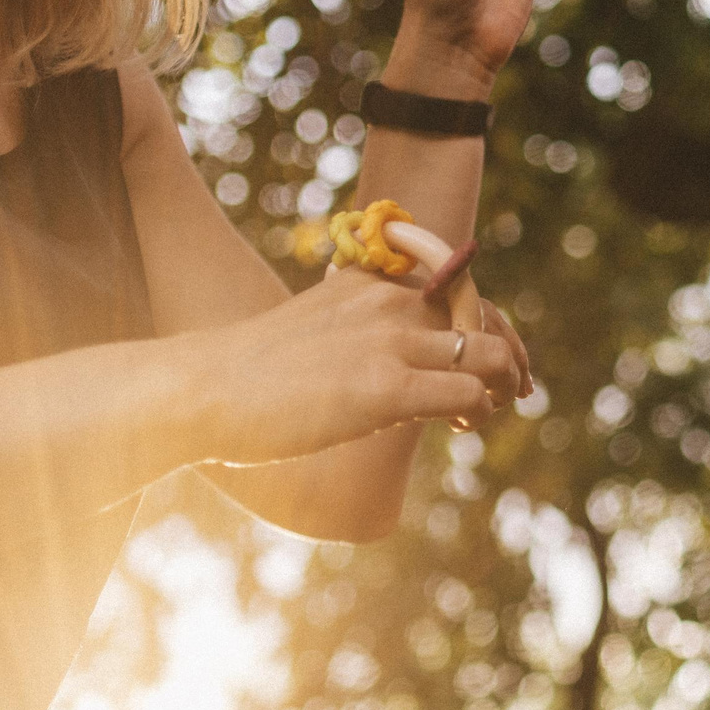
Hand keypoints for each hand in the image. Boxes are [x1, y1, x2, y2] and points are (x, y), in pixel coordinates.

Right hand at [192, 266, 524, 465]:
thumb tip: (378, 368)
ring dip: (500, 385)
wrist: (202, 391)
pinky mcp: (387, 388)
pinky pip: (468, 392)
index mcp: (370, 283)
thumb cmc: (246, 375)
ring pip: (489, 352)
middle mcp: (388, 302)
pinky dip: (478, 411)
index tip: (485, 355)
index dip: (483, 322)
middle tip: (506, 389)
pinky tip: (457, 426)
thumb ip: (351, 334)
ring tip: (481, 413)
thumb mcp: (310, 332)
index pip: (458, 287)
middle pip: (484, 316)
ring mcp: (390, 343)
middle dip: (506, 355)